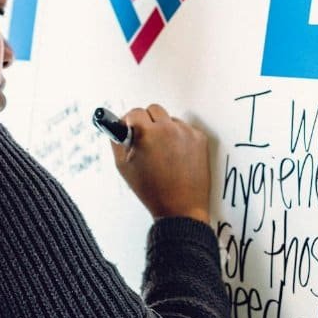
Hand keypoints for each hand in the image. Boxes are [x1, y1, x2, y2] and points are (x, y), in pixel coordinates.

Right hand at [110, 104, 210, 222]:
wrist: (180, 208)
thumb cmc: (152, 191)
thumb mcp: (123, 166)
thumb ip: (117, 141)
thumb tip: (117, 125)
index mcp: (146, 133)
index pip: (135, 112)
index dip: (130, 121)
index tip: (130, 127)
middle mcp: (168, 128)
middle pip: (154, 109)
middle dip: (147, 120)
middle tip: (145, 138)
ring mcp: (186, 133)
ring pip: (171, 120)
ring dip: (164, 129)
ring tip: (163, 153)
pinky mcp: (200, 139)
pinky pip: (185, 130)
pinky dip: (180, 138)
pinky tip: (176, 157)